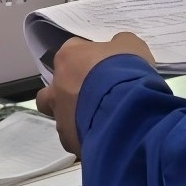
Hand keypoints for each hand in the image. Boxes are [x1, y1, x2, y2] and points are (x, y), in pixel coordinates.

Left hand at [35, 32, 156, 155]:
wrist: (127, 111)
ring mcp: (60, 114)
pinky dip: (85, 136)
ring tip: (101, 118)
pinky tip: (105, 135)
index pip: (72, 51)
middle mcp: (57, 85)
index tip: (104, 65)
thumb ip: (119, 45)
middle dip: (69, 90)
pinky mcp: (68, 140)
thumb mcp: (131, 46)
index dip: (88, 58)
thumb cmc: (126, 71)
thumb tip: (116, 49)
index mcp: (68, 58)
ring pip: (60, 115)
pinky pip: (74, 137)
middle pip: (54, 86)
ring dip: (76, 115)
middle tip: (95, 94)